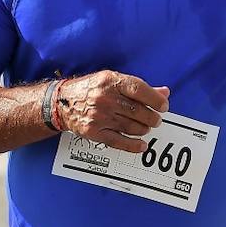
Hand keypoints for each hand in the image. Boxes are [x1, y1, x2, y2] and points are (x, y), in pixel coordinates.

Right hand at [53, 70, 169, 153]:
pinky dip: (133, 146)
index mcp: (111, 82)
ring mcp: (99, 116)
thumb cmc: (90, 89)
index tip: (163, 106)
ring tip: (145, 127)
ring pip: (132, 127)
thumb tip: (164, 93)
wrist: (61, 102)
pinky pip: (119, 142)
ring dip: (143, 129)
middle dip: (152, 118)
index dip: (155, 100)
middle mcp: (105, 99)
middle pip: (138, 112)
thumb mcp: (112, 80)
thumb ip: (138, 88)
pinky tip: (142, 145)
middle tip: (155, 120)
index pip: (139, 90)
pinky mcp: (94, 132)